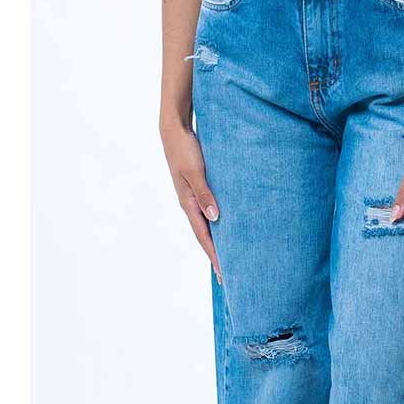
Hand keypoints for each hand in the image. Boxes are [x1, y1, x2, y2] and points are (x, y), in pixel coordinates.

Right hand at [160, 114, 221, 283]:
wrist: (174, 129)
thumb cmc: (185, 148)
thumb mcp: (195, 172)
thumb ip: (205, 194)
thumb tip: (215, 218)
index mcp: (188, 203)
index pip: (204, 237)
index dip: (214, 255)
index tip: (224, 273)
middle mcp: (190, 204)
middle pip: (205, 236)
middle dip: (216, 255)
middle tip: (227, 274)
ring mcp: (193, 196)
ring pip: (208, 225)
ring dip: (217, 241)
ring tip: (229, 256)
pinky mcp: (199, 187)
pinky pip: (209, 211)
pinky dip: (217, 223)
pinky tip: (226, 226)